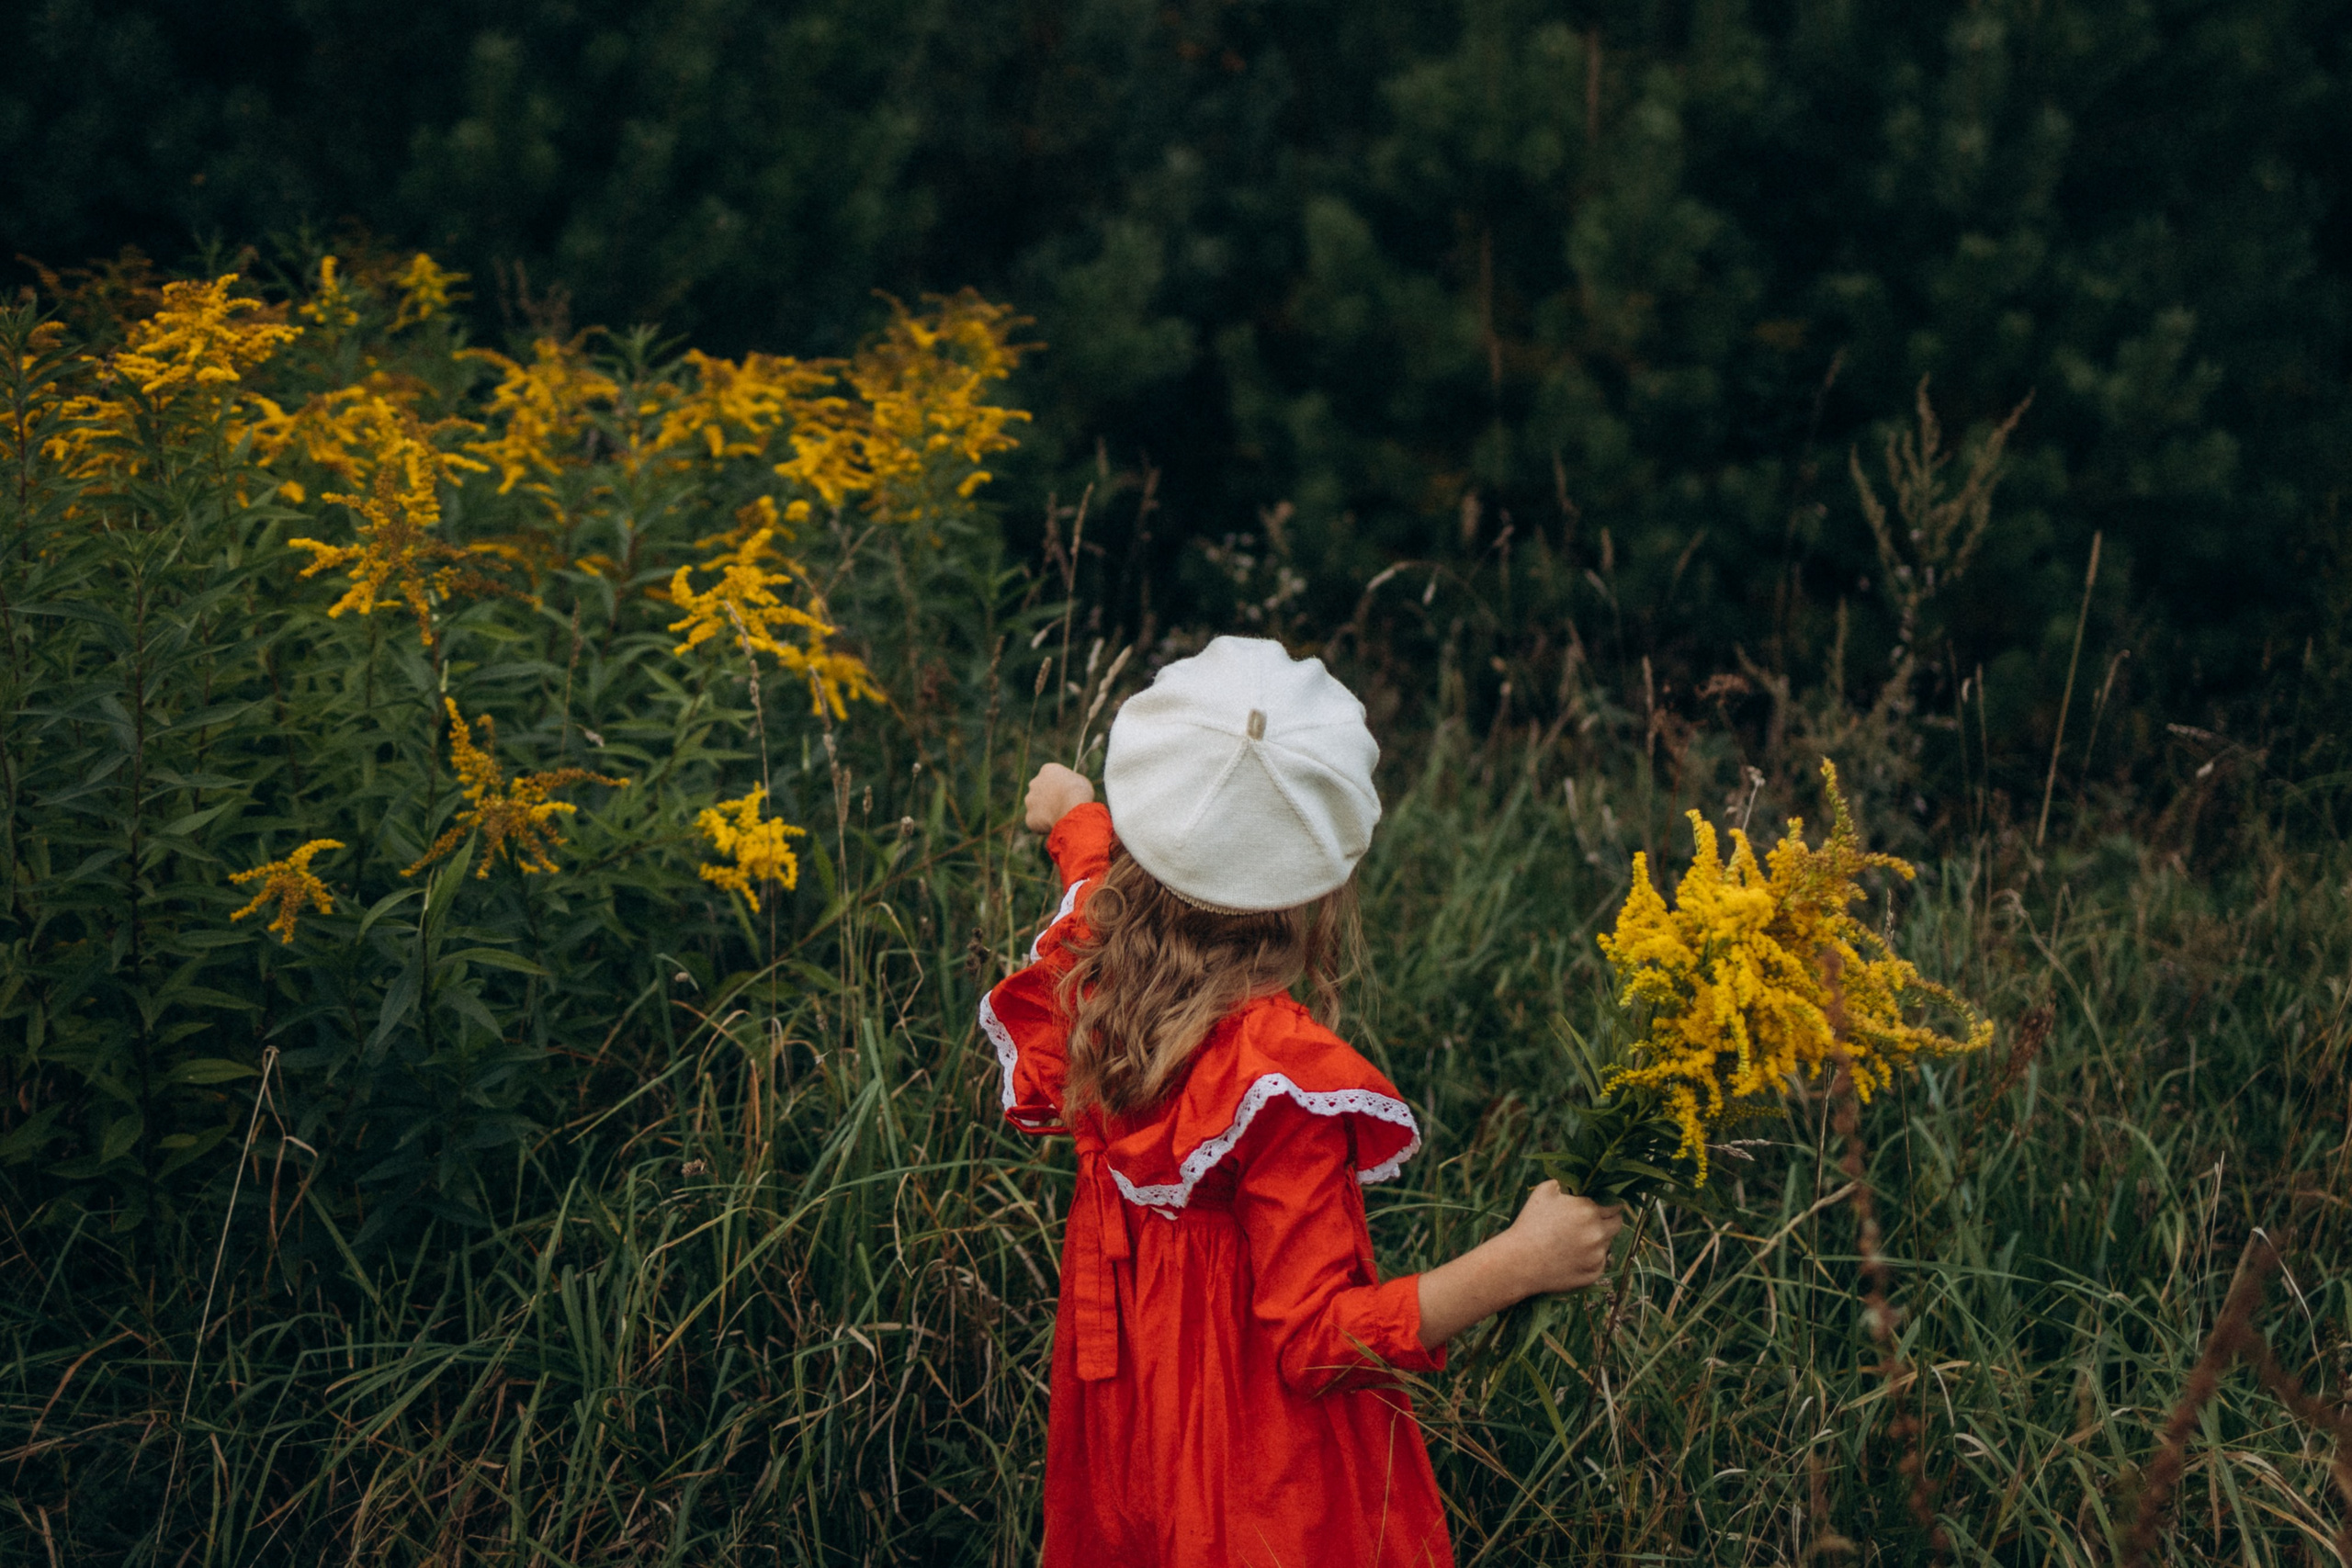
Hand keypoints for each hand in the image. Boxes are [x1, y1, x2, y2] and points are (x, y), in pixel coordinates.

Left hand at [1024, 763, 1094, 832]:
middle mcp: (1034, 783)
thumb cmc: (1080, 792)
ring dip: (1045, 813)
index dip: (1058, 786)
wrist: (1072, 807)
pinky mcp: (1030, 818)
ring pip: (1036, 808)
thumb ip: (1069, 782)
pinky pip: (1036, 823)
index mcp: (1047, 770)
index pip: (1050, 777)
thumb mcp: (1079, 780)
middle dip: (1047, 799)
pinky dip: (1044, 826)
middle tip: (1061, 807)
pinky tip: (1056, 825)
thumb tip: (1069, 787)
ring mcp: (1030, 801)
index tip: (1066, 793)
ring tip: (1061, 817)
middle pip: (1039, 792)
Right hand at [1499, 1181, 1621, 1294]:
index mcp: (1588, 1209)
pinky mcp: (1594, 1273)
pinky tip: (1572, 1257)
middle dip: (1608, 1220)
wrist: (1519, 1262)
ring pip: (1607, 1243)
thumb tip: (1577, 1182)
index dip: (1608, 1203)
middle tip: (1591, 1222)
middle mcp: (1598, 1232)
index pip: (1615, 1204)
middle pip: (1617, 1223)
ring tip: (1574, 1241)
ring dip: (1597, 1240)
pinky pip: (1600, 1263)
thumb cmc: (1529, 1224)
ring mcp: (1597, 1255)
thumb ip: (1565, 1182)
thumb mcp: (1543, 1192)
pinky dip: (1590, 1259)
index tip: (1601, 1205)